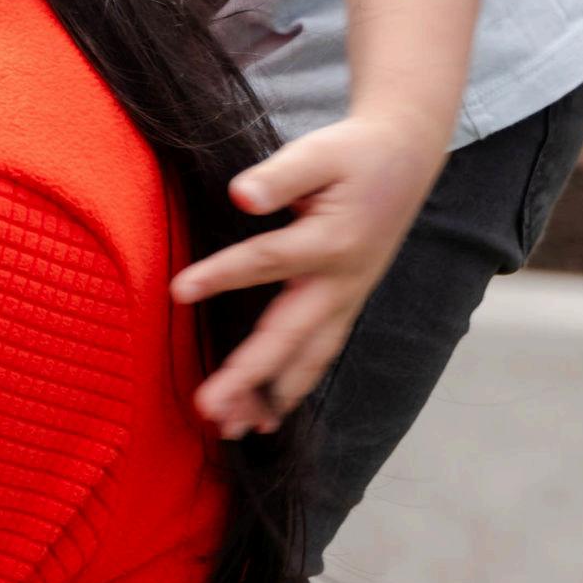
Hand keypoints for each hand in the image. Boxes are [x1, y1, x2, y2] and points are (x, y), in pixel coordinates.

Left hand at [174, 109, 444, 436]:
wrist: (406, 158)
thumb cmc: (354, 153)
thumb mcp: (320, 152)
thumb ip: (281, 176)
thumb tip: (241, 194)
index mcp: (332, 241)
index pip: (267, 261)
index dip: (221, 275)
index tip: (177, 291)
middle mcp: (342, 281)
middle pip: (290, 336)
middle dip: (249, 377)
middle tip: (208, 409)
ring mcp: (347, 300)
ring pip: (309, 358)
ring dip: (272, 397)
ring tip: (235, 431)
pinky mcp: (345, 306)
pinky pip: (319, 355)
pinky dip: (294, 388)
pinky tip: (267, 417)